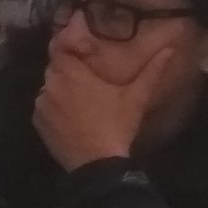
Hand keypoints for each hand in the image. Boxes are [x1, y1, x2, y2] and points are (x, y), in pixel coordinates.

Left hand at [34, 34, 185, 171]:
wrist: (96, 165)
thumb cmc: (116, 126)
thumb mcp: (136, 98)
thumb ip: (152, 71)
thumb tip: (170, 50)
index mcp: (70, 72)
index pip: (60, 45)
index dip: (70, 42)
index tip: (83, 45)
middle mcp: (49, 84)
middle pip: (56, 66)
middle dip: (70, 67)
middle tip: (88, 73)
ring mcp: (41, 105)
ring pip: (50, 87)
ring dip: (62, 87)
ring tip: (81, 96)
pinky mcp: (38, 123)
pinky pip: (45, 106)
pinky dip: (55, 106)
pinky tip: (72, 114)